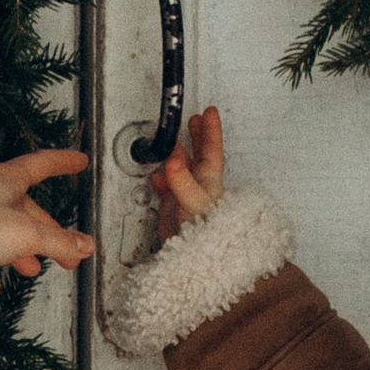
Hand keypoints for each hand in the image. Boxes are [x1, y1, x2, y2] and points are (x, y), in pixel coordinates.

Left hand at [0, 149, 95, 297]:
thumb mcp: (26, 234)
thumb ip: (58, 241)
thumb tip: (84, 245)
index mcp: (5, 180)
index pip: (41, 164)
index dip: (63, 162)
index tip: (79, 161)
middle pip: (26, 209)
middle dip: (49, 232)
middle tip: (69, 251)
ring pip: (1, 233)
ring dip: (20, 252)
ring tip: (32, 269)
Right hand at [152, 104, 224, 241]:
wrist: (194, 258)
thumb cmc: (204, 231)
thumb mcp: (194, 202)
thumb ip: (183, 181)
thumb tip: (174, 160)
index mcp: (209, 179)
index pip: (212, 149)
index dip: (211, 129)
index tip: (210, 111)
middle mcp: (199, 184)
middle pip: (200, 154)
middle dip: (197, 136)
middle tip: (194, 119)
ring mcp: (186, 194)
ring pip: (182, 167)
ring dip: (177, 153)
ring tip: (173, 142)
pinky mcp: (173, 206)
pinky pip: (167, 185)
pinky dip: (161, 178)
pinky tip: (158, 176)